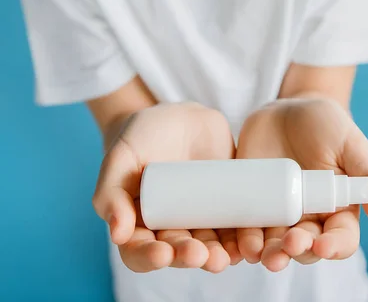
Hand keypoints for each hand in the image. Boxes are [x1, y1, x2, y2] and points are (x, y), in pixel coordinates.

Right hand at [92, 102, 240, 272]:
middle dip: (189, 257)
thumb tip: (118, 233)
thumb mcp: (121, 157)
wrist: (180, 116)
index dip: (150, 258)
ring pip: (210, 247)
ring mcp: (202, 218)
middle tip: (200, 254)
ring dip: (218, 256)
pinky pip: (236, 228)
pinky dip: (242, 240)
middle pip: (179, 253)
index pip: (141, 252)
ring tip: (225, 257)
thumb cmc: (141, 137)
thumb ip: (111, 191)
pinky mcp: (227, 206)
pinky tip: (248, 245)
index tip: (162, 253)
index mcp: (140, 224)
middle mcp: (172, 228)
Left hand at [235, 97, 367, 270]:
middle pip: (306, 248)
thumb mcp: (352, 143)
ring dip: (270, 255)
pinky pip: (248, 229)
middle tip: (290, 244)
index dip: (334, 247)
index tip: (323, 246)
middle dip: (298, 251)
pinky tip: (242, 245)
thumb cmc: (326, 124)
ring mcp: (279, 212)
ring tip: (261, 254)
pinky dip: (245, 241)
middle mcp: (309, 217)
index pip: (341, 238)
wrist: (286, 108)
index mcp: (338, 208)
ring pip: (275, 246)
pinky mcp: (253, 203)